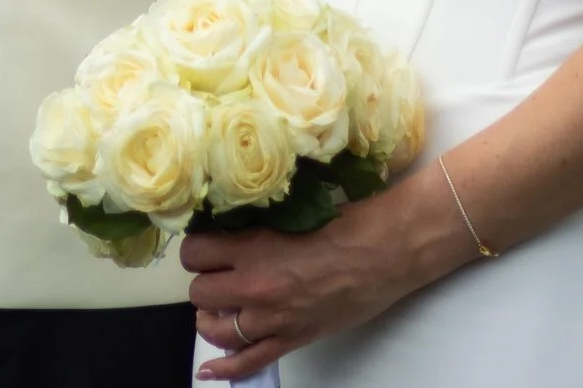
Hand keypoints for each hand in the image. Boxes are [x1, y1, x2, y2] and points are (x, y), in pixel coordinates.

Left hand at [183, 197, 436, 379]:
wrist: (387, 251)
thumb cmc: (347, 224)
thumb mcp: (291, 214)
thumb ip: (257, 227)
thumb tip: (231, 229)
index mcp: (253, 248)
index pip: (195, 254)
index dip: (198, 251)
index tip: (208, 248)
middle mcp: (255, 286)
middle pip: (199, 293)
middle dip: (207, 282)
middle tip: (221, 273)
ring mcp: (272, 318)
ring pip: (216, 329)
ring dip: (213, 317)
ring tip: (222, 308)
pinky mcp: (293, 339)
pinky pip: (249, 361)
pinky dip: (226, 367)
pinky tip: (211, 369)